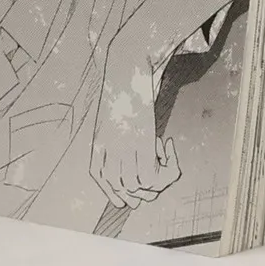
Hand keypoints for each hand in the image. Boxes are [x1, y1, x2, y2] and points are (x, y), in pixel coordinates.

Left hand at [91, 51, 182, 211]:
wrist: (125, 66)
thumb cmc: (121, 87)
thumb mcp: (112, 113)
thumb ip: (115, 133)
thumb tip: (130, 146)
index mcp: (97, 141)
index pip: (99, 177)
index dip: (113, 191)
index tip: (127, 199)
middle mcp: (108, 149)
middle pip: (121, 188)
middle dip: (141, 192)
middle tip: (157, 174)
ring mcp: (124, 147)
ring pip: (139, 186)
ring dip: (158, 180)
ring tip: (163, 156)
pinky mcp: (142, 142)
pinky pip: (153, 177)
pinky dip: (167, 170)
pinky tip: (167, 146)